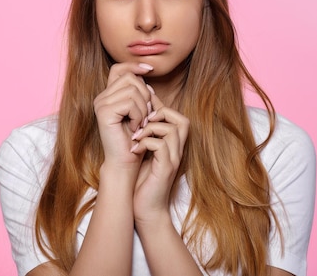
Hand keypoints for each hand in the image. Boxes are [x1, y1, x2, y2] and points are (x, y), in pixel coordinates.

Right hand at [93, 62, 153, 169]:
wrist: (125, 162)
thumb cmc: (135, 140)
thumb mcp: (140, 111)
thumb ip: (141, 92)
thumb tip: (146, 73)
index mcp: (109, 95)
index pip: (119, 68)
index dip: (134, 65)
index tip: (149, 69)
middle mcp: (102, 97)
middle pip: (130, 78)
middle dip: (145, 95)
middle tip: (146, 116)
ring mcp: (101, 104)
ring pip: (133, 90)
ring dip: (144, 108)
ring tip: (141, 124)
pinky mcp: (104, 112)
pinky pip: (130, 102)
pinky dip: (139, 115)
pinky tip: (136, 128)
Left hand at [130, 92, 188, 224]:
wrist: (146, 208)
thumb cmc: (143, 181)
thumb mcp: (145, 153)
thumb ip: (146, 136)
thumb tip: (136, 115)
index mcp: (174, 145)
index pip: (177, 117)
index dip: (160, 107)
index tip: (141, 108)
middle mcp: (178, 151)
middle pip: (182, 120)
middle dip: (161, 114)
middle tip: (142, 121)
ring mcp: (174, 160)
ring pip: (171, 130)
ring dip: (149, 129)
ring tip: (135, 137)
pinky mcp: (166, 169)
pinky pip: (160, 145)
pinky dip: (145, 143)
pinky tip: (134, 150)